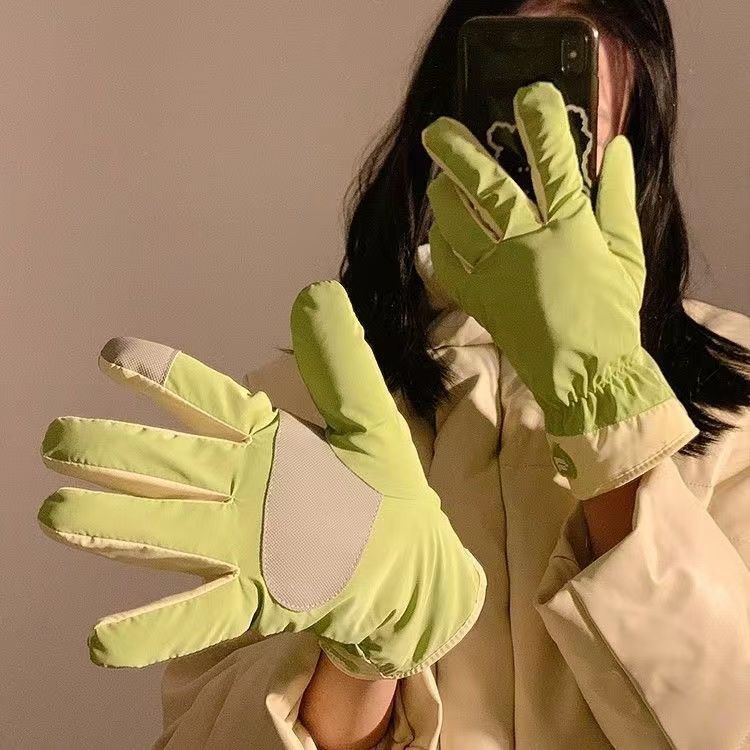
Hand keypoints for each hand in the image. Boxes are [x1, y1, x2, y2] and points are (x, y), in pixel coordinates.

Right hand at [38, 281, 485, 677]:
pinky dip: (155, 627)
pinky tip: (103, 640)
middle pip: (170, 465)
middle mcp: (242, 489)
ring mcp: (246, 545)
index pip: (207, 402)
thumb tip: (315, 292)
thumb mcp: (368, 416)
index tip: (113, 355)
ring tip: (59, 515)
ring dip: (115, 525)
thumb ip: (341, 360)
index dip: (164, 377)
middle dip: (113, 452)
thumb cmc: (381, 486)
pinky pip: (202, 612)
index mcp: (265, 441)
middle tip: (58, 441)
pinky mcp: (260, 598)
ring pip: (169, 531)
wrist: (410, 561)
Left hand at [421, 81, 696, 497]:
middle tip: (436, 130)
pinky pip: (449, 265)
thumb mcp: (628, 254)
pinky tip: (438, 230)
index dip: (541, 123)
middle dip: (459, 153)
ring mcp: (497, 274)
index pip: (555, 163)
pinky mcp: (480, 300)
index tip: (528, 96)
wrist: (585, 372)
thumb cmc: (611, 313)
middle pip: (488, 187)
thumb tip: (615, 149)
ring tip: (436, 181)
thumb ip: (620, 200)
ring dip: (443, 197)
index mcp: (570, 230)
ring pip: (458, 223)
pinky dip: (440, 244)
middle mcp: (527, 245)